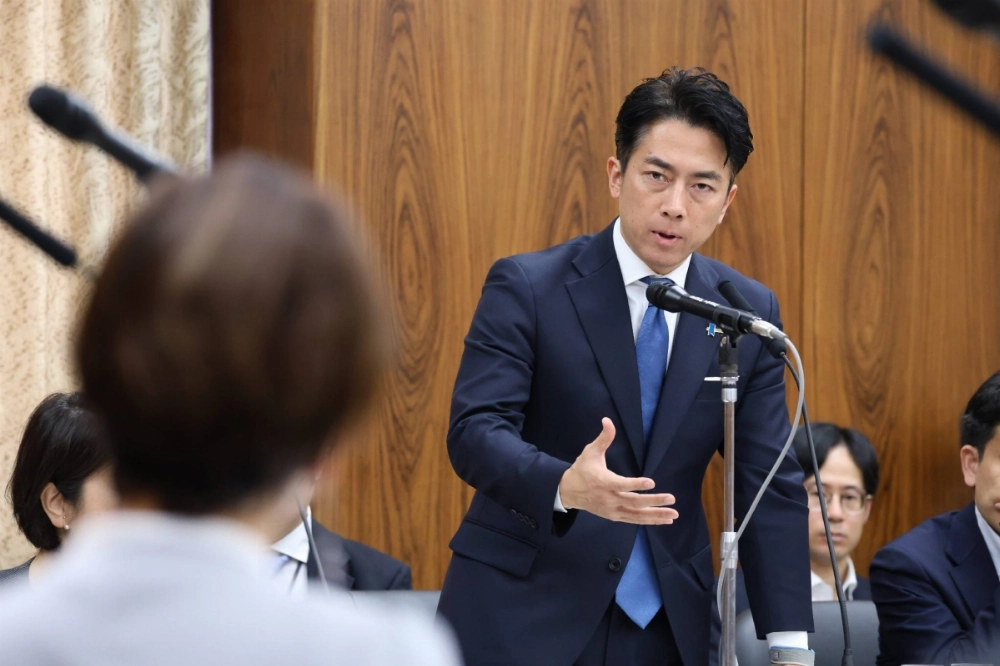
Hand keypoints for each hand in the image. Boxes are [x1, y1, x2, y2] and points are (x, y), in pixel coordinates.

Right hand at [558, 418, 677, 523]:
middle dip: (654, 501)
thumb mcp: (590, 452)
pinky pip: (634, 520)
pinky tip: (664, 521)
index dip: (636, 484)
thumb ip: (603, 438)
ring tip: (673, 515)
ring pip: (636, 515)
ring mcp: (612, 510)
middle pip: (634, 502)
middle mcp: (609, 499)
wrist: (568, 491)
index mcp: (604, 482)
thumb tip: (607, 420)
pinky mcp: (615, 516)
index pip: (622, 484)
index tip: (651, 482)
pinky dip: (649, 521)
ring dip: (656, 515)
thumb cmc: (582, 469)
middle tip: (671, 498)